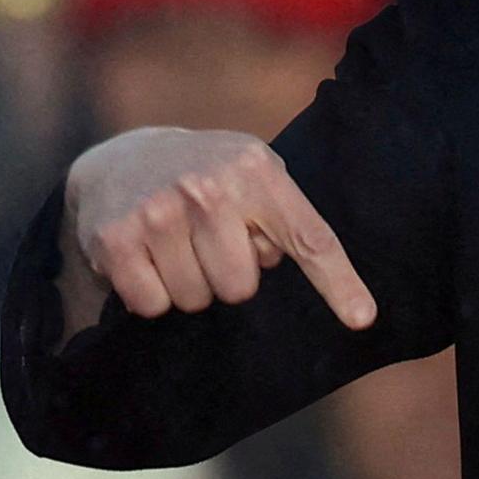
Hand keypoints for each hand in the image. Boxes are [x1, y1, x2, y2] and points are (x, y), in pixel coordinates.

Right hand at [67, 127, 376, 326]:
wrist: (121, 158)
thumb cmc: (206, 176)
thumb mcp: (254, 177)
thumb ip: (285, 221)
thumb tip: (300, 278)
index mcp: (255, 170)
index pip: (308, 237)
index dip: (337, 283)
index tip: (362, 319)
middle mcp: (207, 187)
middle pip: (241, 288)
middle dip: (227, 278)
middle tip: (209, 245)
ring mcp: (158, 212)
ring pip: (195, 300)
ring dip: (187, 285)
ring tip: (176, 246)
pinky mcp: (115, 239)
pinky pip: (152, 305)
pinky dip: (150, 294)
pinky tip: (145, 257)